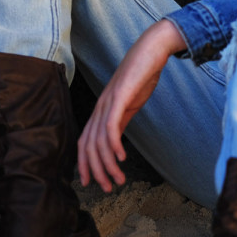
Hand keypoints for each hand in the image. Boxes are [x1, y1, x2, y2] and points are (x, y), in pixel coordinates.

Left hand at [77, 19, 185, 191]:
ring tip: (119, 179)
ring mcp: (108, 100)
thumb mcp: (129, 101)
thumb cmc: (142, 73)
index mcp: (101, 108)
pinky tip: (121, 157)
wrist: (151, 49)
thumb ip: (121, 118)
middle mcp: (100, 106)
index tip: (91, 182)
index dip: (84, 164)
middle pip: (88, 145)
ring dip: (108, 165)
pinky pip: (111, 125)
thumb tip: (116, 139)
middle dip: (95, 171)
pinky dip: (113, 145)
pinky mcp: (120, 96)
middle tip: (108, 188)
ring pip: (99, 141)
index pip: (85, 141)